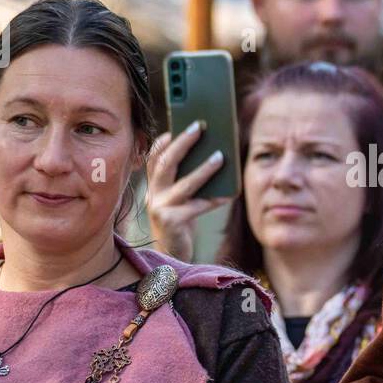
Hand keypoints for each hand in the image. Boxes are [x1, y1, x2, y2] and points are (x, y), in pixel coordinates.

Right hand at [145, 126, 233, 261]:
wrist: (172, 255)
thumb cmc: (181, 223)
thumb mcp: (178, 200)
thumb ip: (184, 181)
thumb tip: (212, 156)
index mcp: (153, 187)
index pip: (153, 159)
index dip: (162, 142)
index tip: (175, 127)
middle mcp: (153, 195)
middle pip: (166, 163)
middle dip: (183, 142)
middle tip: (199, 126)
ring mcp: (160, 208)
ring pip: (185, 184)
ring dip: (204, 169)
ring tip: (220, 156)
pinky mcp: (172, 221)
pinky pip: (198, 206)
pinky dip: (214, 199)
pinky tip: (229, 193)